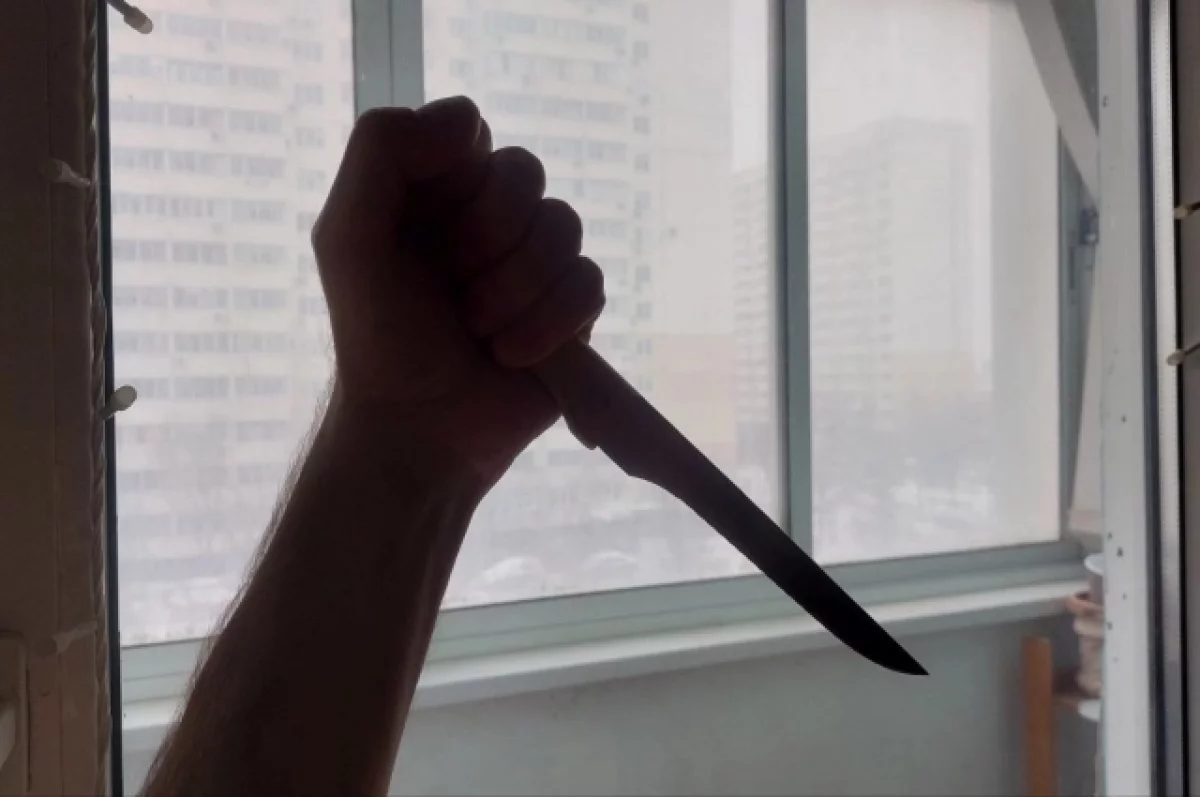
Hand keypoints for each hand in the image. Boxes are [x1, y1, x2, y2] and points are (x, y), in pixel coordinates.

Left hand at [311, 97, 604, 481]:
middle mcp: (489, 216)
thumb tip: (469, 121)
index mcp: (434, 189)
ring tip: (479, 333)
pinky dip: (547, 326)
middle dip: (484, 240)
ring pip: (564, 226)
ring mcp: (536, 262)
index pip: (471, 134)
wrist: (419, 430)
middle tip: (451, 290)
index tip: (421, 232)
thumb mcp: (348, 236)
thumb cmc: (378, 338)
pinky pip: (589, 283)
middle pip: (524, 173)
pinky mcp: (573, 310)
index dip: (453, 182)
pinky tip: (513, 357)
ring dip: (513, 291)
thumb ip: (381, 152)